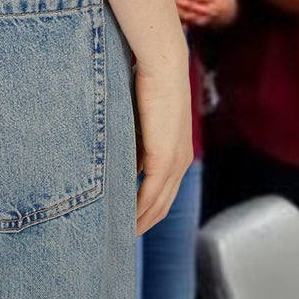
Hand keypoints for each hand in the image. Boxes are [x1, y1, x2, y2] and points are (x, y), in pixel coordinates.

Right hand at [134, 53, 193, 235]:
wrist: (163, 63)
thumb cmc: (148, 81)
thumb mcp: (140, 117)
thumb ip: (133, 138)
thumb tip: (118, 152)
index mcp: (177, 152)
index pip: (163, 191)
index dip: (147, 208)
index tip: (129, 219)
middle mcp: (181, 161)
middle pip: (163, 204)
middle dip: (144, 221)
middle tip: (124, 235)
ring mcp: (174, 161)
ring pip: (157, 203)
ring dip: (140, 220)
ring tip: (122, 233)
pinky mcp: (164, 156)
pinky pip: (151, 192)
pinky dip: (139, 209)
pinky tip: (127, 219)